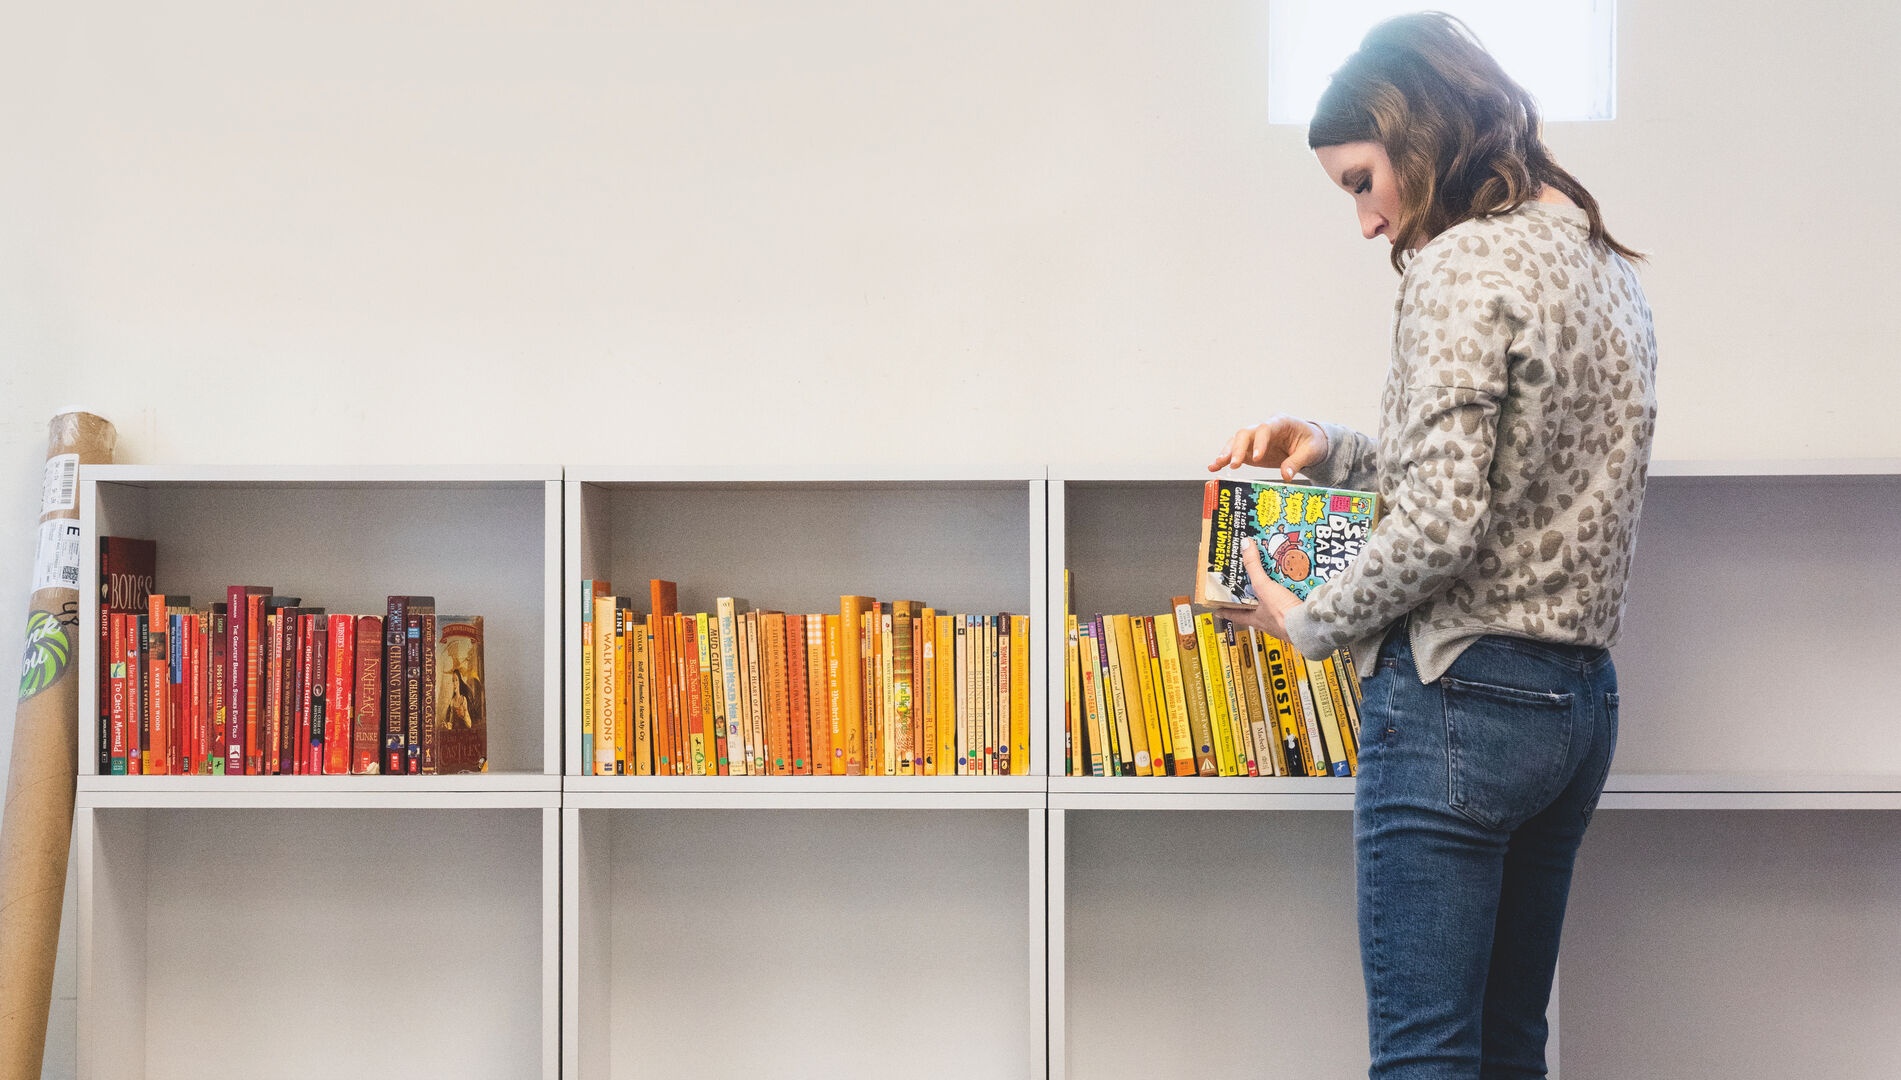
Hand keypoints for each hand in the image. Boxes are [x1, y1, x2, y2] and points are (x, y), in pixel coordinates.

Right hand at [1207, 415, 1330, 482]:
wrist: (1309, 443)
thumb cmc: (1312, 443)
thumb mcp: (1311, 451)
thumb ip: (1297, 461)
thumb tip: (1286, 476)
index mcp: (1280, 423)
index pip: (1265, 429)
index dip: (1259, 442)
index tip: (1257, 458)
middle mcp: (1263, 428)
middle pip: (1245, 434)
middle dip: (1238, 448)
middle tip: (1235, 464)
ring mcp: (1255, 439)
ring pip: (1236, 442)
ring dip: (1226, 453)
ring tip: (1217, 465)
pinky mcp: (1250, 450)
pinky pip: (1235, 453)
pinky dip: (1224, 459)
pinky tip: (1213, 467)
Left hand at [1222, 537, 1302, 640]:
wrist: (1308, 626)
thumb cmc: (1283, 617)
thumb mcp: (1263, 587)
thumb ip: (1254, 567)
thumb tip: (1245, 546)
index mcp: (1255, 618)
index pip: (1234, 614)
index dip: (1224, 609)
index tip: (1216, 607)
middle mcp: (1267, 622)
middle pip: (1253, 609)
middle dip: (1250, 598)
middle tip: (1246, 588)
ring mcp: (1282, 621)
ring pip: (1272, 607)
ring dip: (1272, 596)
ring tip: (1272, 582)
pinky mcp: (1296, 617)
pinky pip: (1290, 605)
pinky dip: (1291, 596)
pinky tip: (1295, 587)